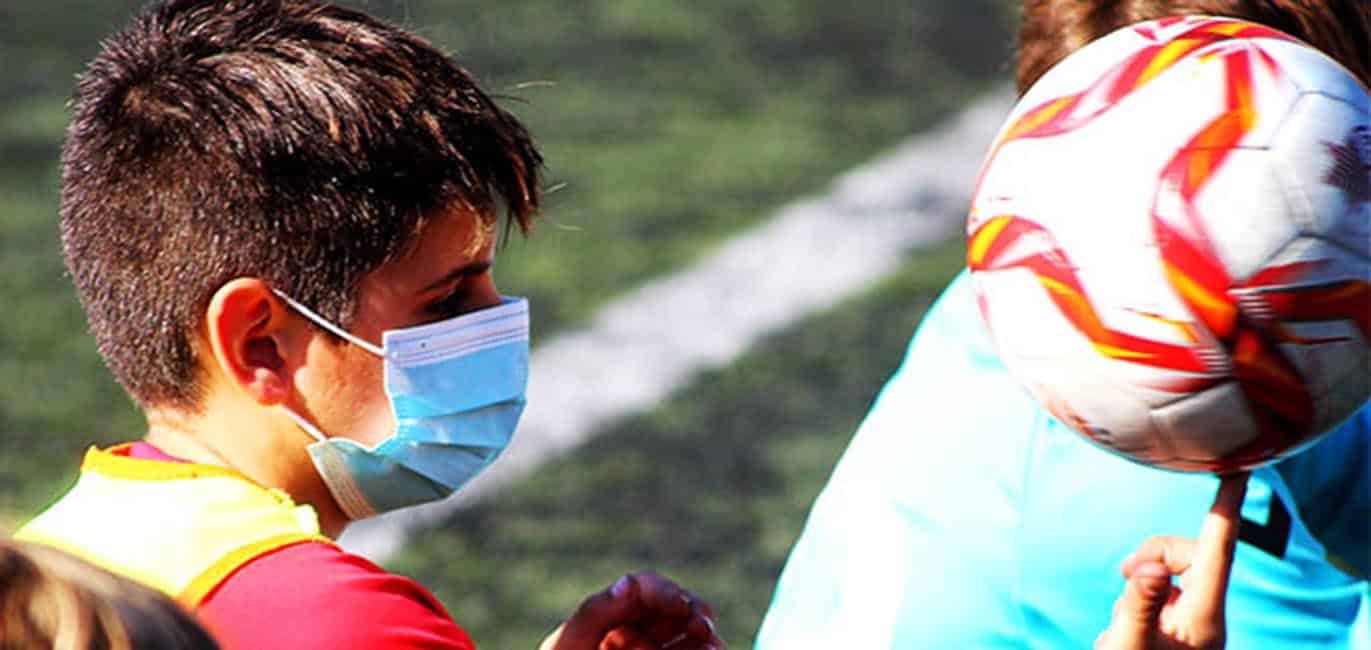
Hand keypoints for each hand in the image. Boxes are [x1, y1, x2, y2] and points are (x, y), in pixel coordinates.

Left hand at [539, 571, 722, 649]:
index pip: (644, 590)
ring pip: (692, 639)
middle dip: (693, 612)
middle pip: (676, 610)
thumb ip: (597, 611)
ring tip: (711, 646)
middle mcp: (635, 637)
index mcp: (610, 619)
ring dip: (705, 637)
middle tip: (702, 626)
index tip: (679, 603)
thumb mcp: (568, 645)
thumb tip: (630, 581)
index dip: (664, 591)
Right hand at [1096, 471, 1249, 649]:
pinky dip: (1137, 598)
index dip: (1227, 507)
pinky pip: (1159, 589)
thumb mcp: (1130, 644)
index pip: (1219, 549)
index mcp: (1204, 616)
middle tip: (1124, 576)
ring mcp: (1193, 619)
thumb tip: (1151, 566)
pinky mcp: (1178, 623)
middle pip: (1187, 554)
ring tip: (1124, 622)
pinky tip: (1127, 628)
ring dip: (1139, 583)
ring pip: (1169, 570)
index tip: (1239, 470)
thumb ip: (1140, 604)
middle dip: (1151, 555)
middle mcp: (1205, 613)